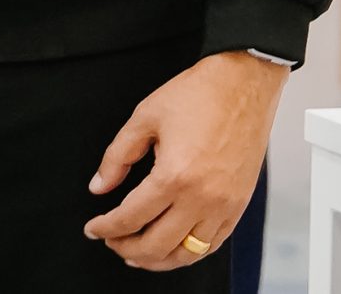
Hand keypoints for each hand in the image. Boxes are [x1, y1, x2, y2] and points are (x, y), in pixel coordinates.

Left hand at [82, 50, 289, 270]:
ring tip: (139, 252)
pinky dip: (189, 252)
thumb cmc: (201, 93)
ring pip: (186, 254)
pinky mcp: (239, 204)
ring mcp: (224, 205)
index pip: (130, 218)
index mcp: (174, 175)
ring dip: (157, 259)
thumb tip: (100, 186)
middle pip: (156, 246)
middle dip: (126, 248)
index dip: (105, 228)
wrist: (245, 81)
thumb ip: (117, 156)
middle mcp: (201, 197)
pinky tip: (175, 246)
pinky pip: (212, 244)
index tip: (94, 228)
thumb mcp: (146, 116)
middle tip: (113, 241)